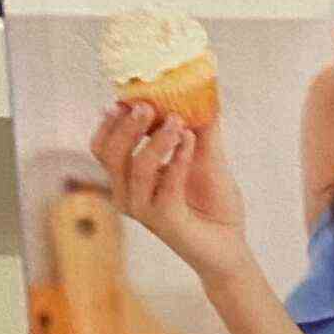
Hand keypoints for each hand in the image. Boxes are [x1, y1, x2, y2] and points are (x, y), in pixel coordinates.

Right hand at [91, 100, 252, 287]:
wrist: (230, 245)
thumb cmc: (213, 204)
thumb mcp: (206, 156)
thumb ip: (199, 127)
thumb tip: (201, 89)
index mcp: (129, 177)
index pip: (103, 146)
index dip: (111, 121)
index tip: (127, 97)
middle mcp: (129, 194)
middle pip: (109, 154)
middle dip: (126, 126)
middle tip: (147, 105)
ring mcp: (144, 210)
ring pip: (137, 169)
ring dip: (157, 141)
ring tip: (179, 122)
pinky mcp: (165, 223)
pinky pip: (166, 186)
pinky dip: (178, 160)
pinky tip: (191, 142)